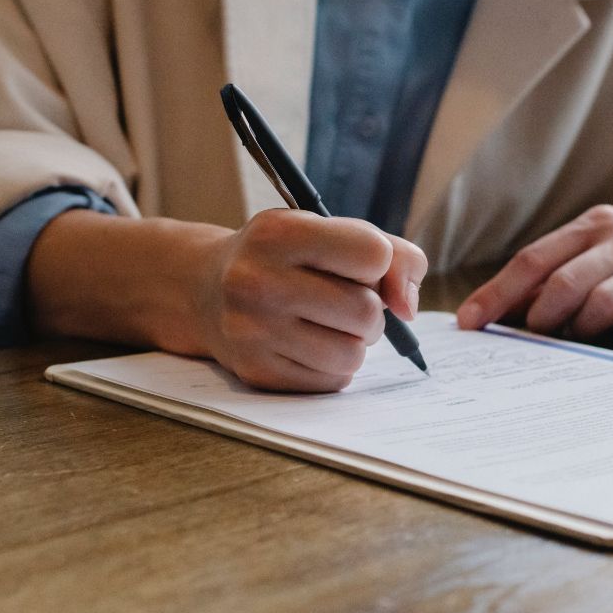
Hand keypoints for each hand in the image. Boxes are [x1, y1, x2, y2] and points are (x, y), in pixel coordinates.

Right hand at [27, 209, 425, 392]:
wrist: (203, 289)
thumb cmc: (283, 258)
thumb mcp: (327, 232)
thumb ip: (391, 254)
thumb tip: (408, 308)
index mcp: (280, 233)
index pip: (373, 254)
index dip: (378, 263)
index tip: (357, 266)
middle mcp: (258, 280)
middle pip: (366, 312)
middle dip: (370, 310)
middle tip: (345, 302)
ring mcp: (252, 331)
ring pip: (352, 354)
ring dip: (354, 343)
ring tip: (329, 325)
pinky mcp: (256, 371)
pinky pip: (331, 381)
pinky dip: (333, 366)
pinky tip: (308, 345)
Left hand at [455, 198, 612, 346]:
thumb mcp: (605, 247)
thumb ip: (560, 271)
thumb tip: (500, 310)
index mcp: (594, 226)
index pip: (534, 259)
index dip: (497, 293)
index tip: (468, 323)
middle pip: (564, 282)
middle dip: (537, 319)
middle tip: (527, 341)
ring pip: (601, 303)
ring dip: (579, 331)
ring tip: (578, 341)